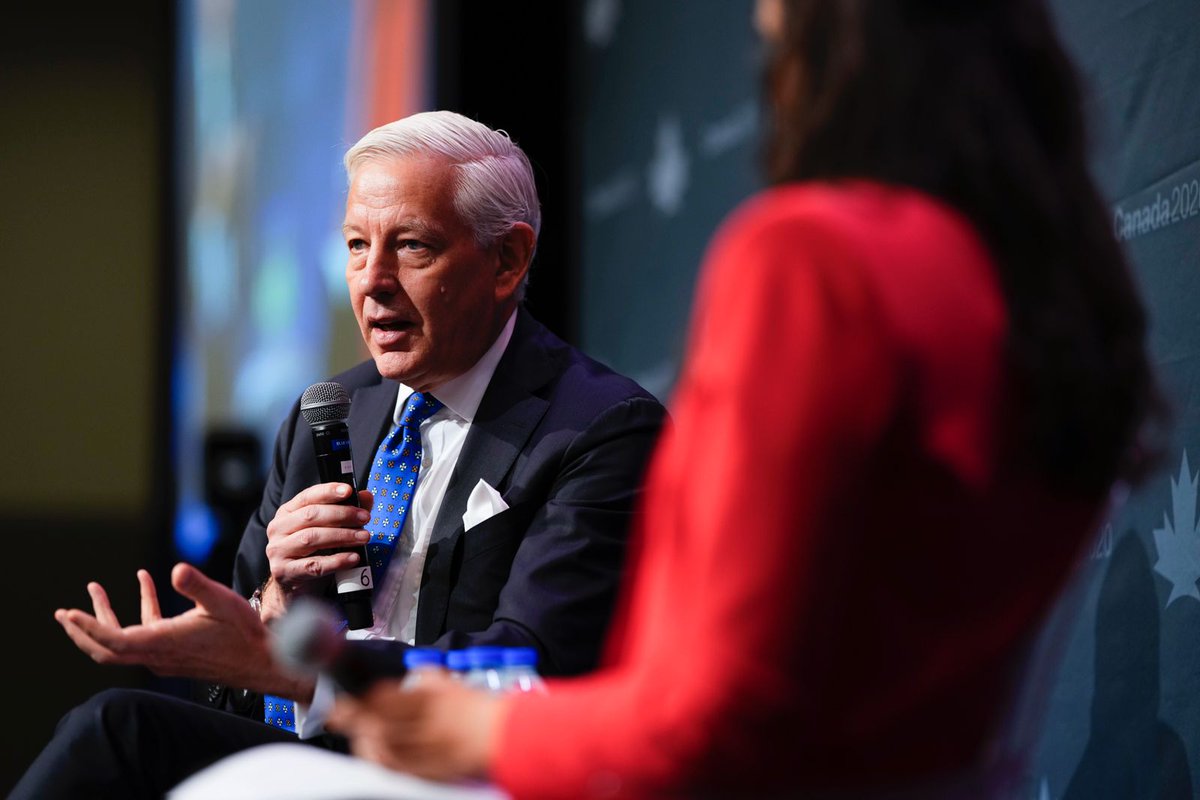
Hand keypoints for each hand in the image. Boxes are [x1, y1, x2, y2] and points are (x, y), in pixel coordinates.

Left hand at [54, 563, 313, 700]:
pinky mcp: (173, 652)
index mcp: (163, 643)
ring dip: (105, 619)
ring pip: (122, 643)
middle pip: (106, 649)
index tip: (69, 615)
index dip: (88, 628)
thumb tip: (176, 569)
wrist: (260, 661)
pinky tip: (145, 582)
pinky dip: (138, 610)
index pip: (113, 641)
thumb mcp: (223, 602)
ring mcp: (163, 656)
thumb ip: (197, 586)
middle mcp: (157, 654)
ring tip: (96, 590)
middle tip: (63, 614)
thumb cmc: (244, 634)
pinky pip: (144, 634)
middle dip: (82, 631)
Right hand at [264, 483, 373, 594]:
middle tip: (364, 518)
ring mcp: (278, 551)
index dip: (328, 491)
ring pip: (312, 538)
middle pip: (311, 516)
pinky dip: (337, 561)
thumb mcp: (328, 530)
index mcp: (287, 513)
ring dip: (342, 536)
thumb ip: (347, 512)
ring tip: (364, 537)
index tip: (348, 490)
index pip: (307, 496)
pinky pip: (314, 565)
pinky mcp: (283, 572)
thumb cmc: (312, 554)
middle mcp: (278, 528)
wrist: (295, 589)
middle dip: (342, 514)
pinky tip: (353, 558)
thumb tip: (366, 496)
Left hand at [327, 672, 506, 781]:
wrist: (507, 735)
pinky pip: (397, 768)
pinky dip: (381, 761)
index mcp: (433, 699)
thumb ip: (428, 678)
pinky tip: (373, 754)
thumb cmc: (480, 710)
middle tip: (338, 714)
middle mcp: (428, 724)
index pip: (387, 697)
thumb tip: (410, 678)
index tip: (345, 697)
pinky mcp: (431, 769)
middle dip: (354, 719)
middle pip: (380, 723)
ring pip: (385, 748)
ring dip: (364, 740)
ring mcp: (428, 749)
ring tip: (355, 733)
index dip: (362, 698)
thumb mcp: (452, 684)